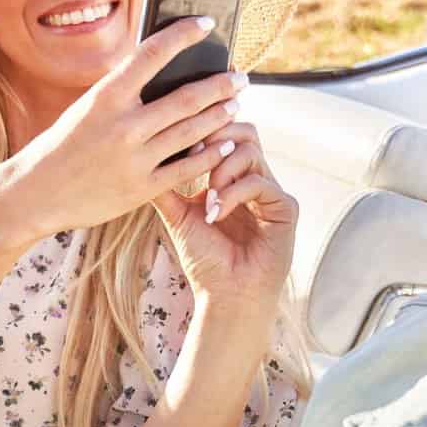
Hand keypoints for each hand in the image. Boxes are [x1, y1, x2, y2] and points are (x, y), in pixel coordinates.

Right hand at [7, 18, 253, 237]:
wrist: (35, 194)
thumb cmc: (61, 146)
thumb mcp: (85, 109)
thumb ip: (122, 93)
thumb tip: (164, 73)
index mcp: (105, 96)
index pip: (153, 53)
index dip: (184, 34)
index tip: (207, 24)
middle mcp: (123, 124)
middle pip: (186, 97)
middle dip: (220, 84)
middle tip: (241, 76)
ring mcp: (134, 158)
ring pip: (192, 131)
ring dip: (220, 115)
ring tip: (236, 104)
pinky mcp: (141, 189)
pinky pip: (187, 168)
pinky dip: (210, 154)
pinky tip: (224, 143)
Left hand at [153, 122, 297, 323]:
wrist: (226, 296)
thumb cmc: (206, 260)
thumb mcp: (178, 218)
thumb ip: (166, 188)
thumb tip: (141, 160)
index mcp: (235, 177)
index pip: (227, 133)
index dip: (203, 131)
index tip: (179, 148)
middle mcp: (256, 179)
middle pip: (245, 130)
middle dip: (215, 140)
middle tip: (194, 159)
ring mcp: (272, 192)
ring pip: (250, 151)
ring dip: (221, 170)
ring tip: (208, 199)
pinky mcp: (285, 208)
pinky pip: (259, 182)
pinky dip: (233, 194)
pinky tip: (217, 215)